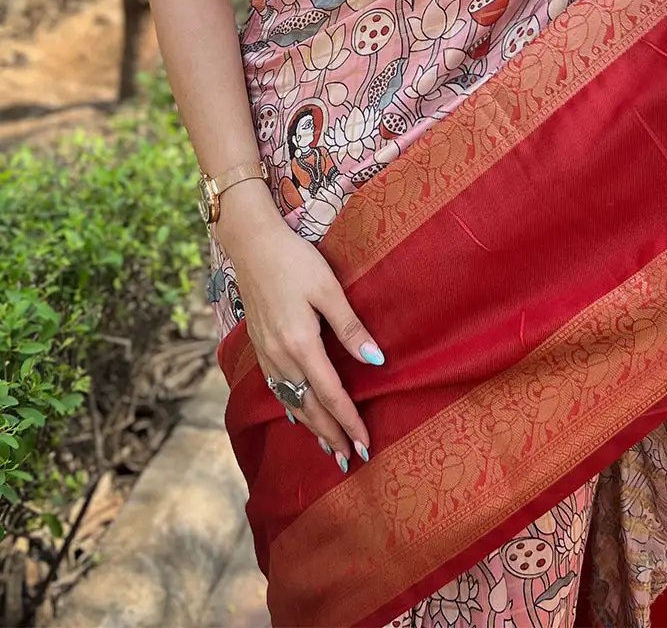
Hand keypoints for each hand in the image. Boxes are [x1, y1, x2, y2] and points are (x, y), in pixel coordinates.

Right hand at [218, 184, 382, 470]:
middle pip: (308, 408)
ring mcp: (266, 354)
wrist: (252, 245)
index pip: (330, 394)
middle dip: (330, 435)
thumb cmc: (295, 261)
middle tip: (350, 459)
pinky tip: (297, 414)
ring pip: (291, 402)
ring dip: (311, 427)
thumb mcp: (328, 289)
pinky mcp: (259, 347)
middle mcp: (280, 357)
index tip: (365, 444)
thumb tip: (376, 361)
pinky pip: (277, 389)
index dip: (348, 421)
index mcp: (300, 344)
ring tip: (328, 447)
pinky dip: (291, 408)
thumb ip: (350, 328)